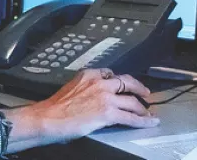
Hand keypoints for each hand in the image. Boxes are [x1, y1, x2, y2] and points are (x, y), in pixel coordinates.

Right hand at [5, 68, 159, 151]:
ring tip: (147, 113)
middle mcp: (99, 82)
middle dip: (139, 88)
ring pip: (132, 101)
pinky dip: (143, 121)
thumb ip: (84, 89)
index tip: (124, 84)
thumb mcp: (70, 88)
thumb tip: (90, 98)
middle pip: (127, 82)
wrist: (47, 118)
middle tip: (145, 93)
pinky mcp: (109, 113)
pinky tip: (149, 122)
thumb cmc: (53, 108)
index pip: (111, 74)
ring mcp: (106, 97)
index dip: (121, 81)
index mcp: (88, 74)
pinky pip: (131, 117)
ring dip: (142, 108)